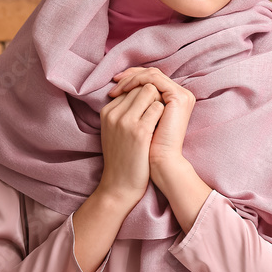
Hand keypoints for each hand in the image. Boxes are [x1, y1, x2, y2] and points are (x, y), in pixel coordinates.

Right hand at [96, 81, 165, 206]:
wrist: (120, 186)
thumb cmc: (122, 158)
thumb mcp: (114, 131)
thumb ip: (124, 112)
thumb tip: (143, 93)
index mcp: (107, 112)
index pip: (130, 87)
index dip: (144, 95)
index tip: (149, 109)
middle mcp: (114, 113)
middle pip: (141, 85)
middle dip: (153, 95)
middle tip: (157, 113)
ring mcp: (126, 121)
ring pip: (150, 91)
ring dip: (159, 102)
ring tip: (159, 119)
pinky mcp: (140, 130)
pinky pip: (158, 107)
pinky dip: (163, 114)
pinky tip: (161, 127)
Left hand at [108, 67, 194, 169]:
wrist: (160, 163)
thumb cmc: (148, 147)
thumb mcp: (142, 121)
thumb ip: (138, 104)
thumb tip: (119, 87)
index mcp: (174, 99)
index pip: (152, 79)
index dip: (133, 78)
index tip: (114, 85)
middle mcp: (180, 94)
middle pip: (151, 73)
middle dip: (131, 75)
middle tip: (115, 80)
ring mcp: (180, 95)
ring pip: (151, 74)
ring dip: (132, 77)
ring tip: (117, 86)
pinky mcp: (178, 98)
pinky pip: (153, 79)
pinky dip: (137, 80)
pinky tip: (124, 88)